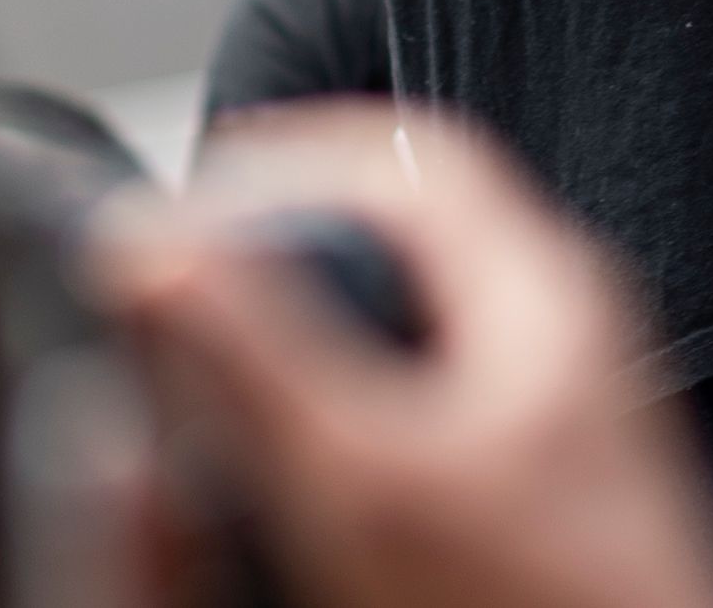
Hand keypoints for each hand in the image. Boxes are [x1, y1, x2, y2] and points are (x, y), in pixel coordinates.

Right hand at [88, 106, 712, 607]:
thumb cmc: (543, 607)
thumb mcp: (367, 472)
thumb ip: (256, 351)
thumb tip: (152, 245)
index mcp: (543, 294)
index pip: (410, 154)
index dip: (290, 151)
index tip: (194, 189)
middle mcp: (560, 339)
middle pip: (407, 236)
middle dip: (292, 243)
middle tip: (195, 278)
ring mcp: (555, 418)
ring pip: (415, 327)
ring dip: (315, 333)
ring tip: (226, 368)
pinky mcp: (537, 494)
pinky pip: (428, 409)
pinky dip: (348, 412)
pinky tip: (302, 466)